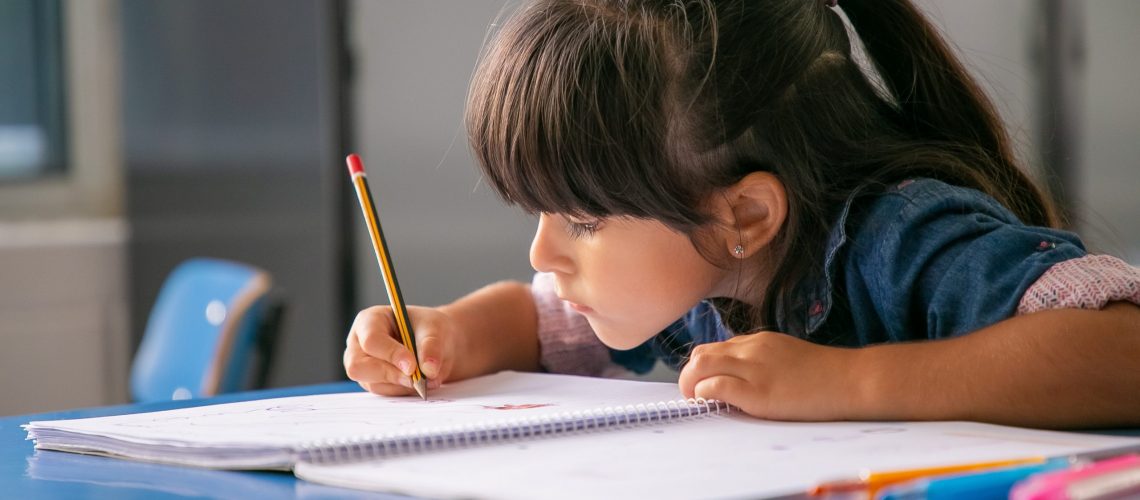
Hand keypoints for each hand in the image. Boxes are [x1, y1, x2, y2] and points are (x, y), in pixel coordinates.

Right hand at [344, 305, 460, 395]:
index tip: (412, 366)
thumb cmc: (429, 328)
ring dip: (401, 385)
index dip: (391, 354)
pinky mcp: (373, 382)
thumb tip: (429, 370)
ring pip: (372, 384)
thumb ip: (431, 346)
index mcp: (369, 321)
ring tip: (425, 378)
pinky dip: (404, 391)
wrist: (437, 344)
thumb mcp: (435, 328)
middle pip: (358, 366)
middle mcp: (359, 344)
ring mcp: (364, 366)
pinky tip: (419, 383)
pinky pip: (384, 393)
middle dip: (389, 374)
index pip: (371, 340)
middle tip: (416, 379)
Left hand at [677, 331, 857, 419]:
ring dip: (690, 384)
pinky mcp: (757, 392)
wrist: (851, 380)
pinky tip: (712, 404)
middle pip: (701, 354)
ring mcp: (754, 368)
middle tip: (693, 394)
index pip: (715, 348)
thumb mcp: (787, 355)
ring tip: (696, 400)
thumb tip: (740, 376)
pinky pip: (715, 387)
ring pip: (700, 365)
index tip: (704, 384)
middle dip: (689, 375)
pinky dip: (704, 394)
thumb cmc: (825, 374)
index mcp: (758, 341)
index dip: (704, 368)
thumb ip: (762, 361)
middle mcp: (751, 349)